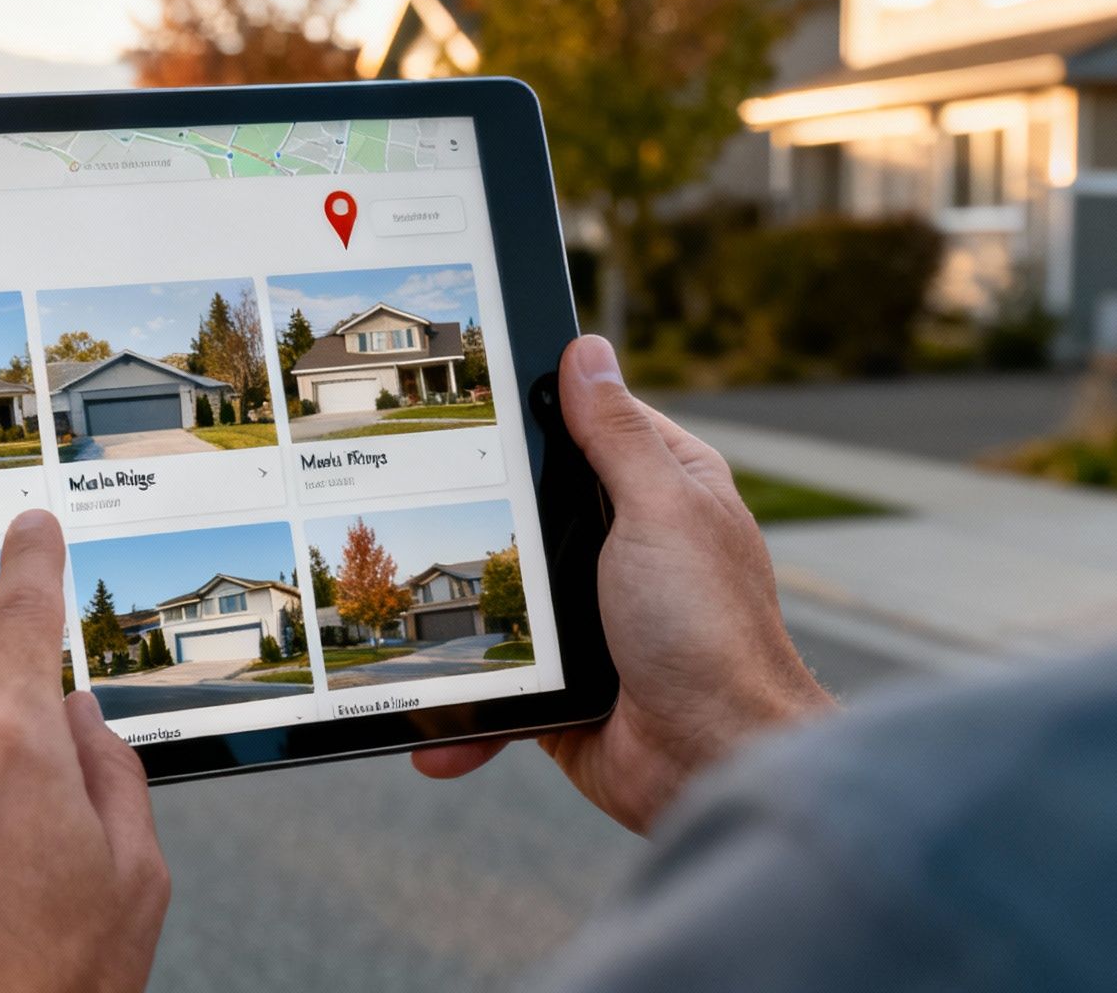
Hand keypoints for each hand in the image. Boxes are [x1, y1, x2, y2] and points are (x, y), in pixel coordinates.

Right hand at [412, 335, 832, 833]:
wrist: (715, 763)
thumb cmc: (710, 631)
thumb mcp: (661, 510)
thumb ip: (616, 436)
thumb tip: (587, 352)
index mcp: (664, 489)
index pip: (591, 423)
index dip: (535, 408)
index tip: (464, 395)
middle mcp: (628, 546)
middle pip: (530, 505)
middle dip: (473, 515)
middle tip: (401, 496)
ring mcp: (593, 614)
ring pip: (505, 594)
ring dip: (457, 621)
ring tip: (403, 619)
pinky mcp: (564, 680)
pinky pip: (497, 683)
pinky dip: (464, 712)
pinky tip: (431, 732)